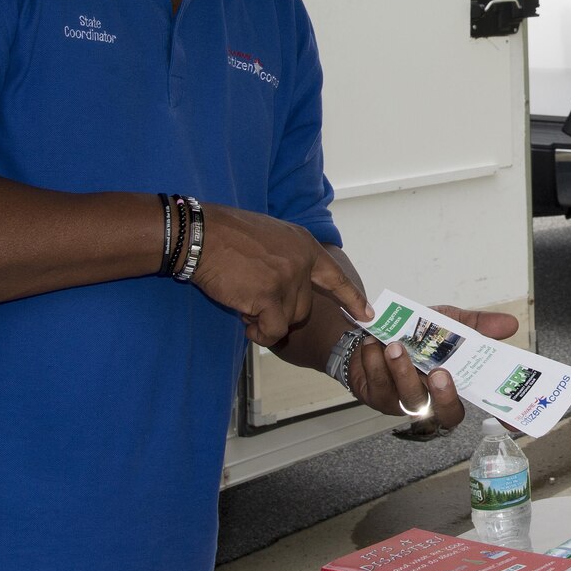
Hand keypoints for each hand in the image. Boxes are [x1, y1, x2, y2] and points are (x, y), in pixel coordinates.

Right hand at [191, 205, 370, 344]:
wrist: (202, 236)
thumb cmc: (227, 235)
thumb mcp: (270, 237)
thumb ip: (287, 258)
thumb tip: (291, 285)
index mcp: (305, 245)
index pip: (335, 276)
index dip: (351, 297)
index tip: (367, 314)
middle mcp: (302, 262)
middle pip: (304, 307)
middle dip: (279, 310)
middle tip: (253, 297)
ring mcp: (288, 279)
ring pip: (289, 319)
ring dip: (265, 319)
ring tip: (244, 300)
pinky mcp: (270, 297)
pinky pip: (274, 331)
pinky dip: (262, 335)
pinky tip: (247, 324)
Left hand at [347, 305, 520, 434]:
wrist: (374, 330)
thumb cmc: (417, 335)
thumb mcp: (449, 323)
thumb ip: (477, 325)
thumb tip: (510, 324)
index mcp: (453, 388)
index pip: (485, 409)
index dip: (499, 420)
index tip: (514, 424)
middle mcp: (431, 402)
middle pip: (444, 414)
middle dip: (443, 396)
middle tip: (439, 373)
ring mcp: (402, 403)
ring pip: (406, 399)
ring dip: (401, 372)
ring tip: (394, 346)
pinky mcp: (374, 396)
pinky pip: (375, 384)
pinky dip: (373, 360)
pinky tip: (372, 343)